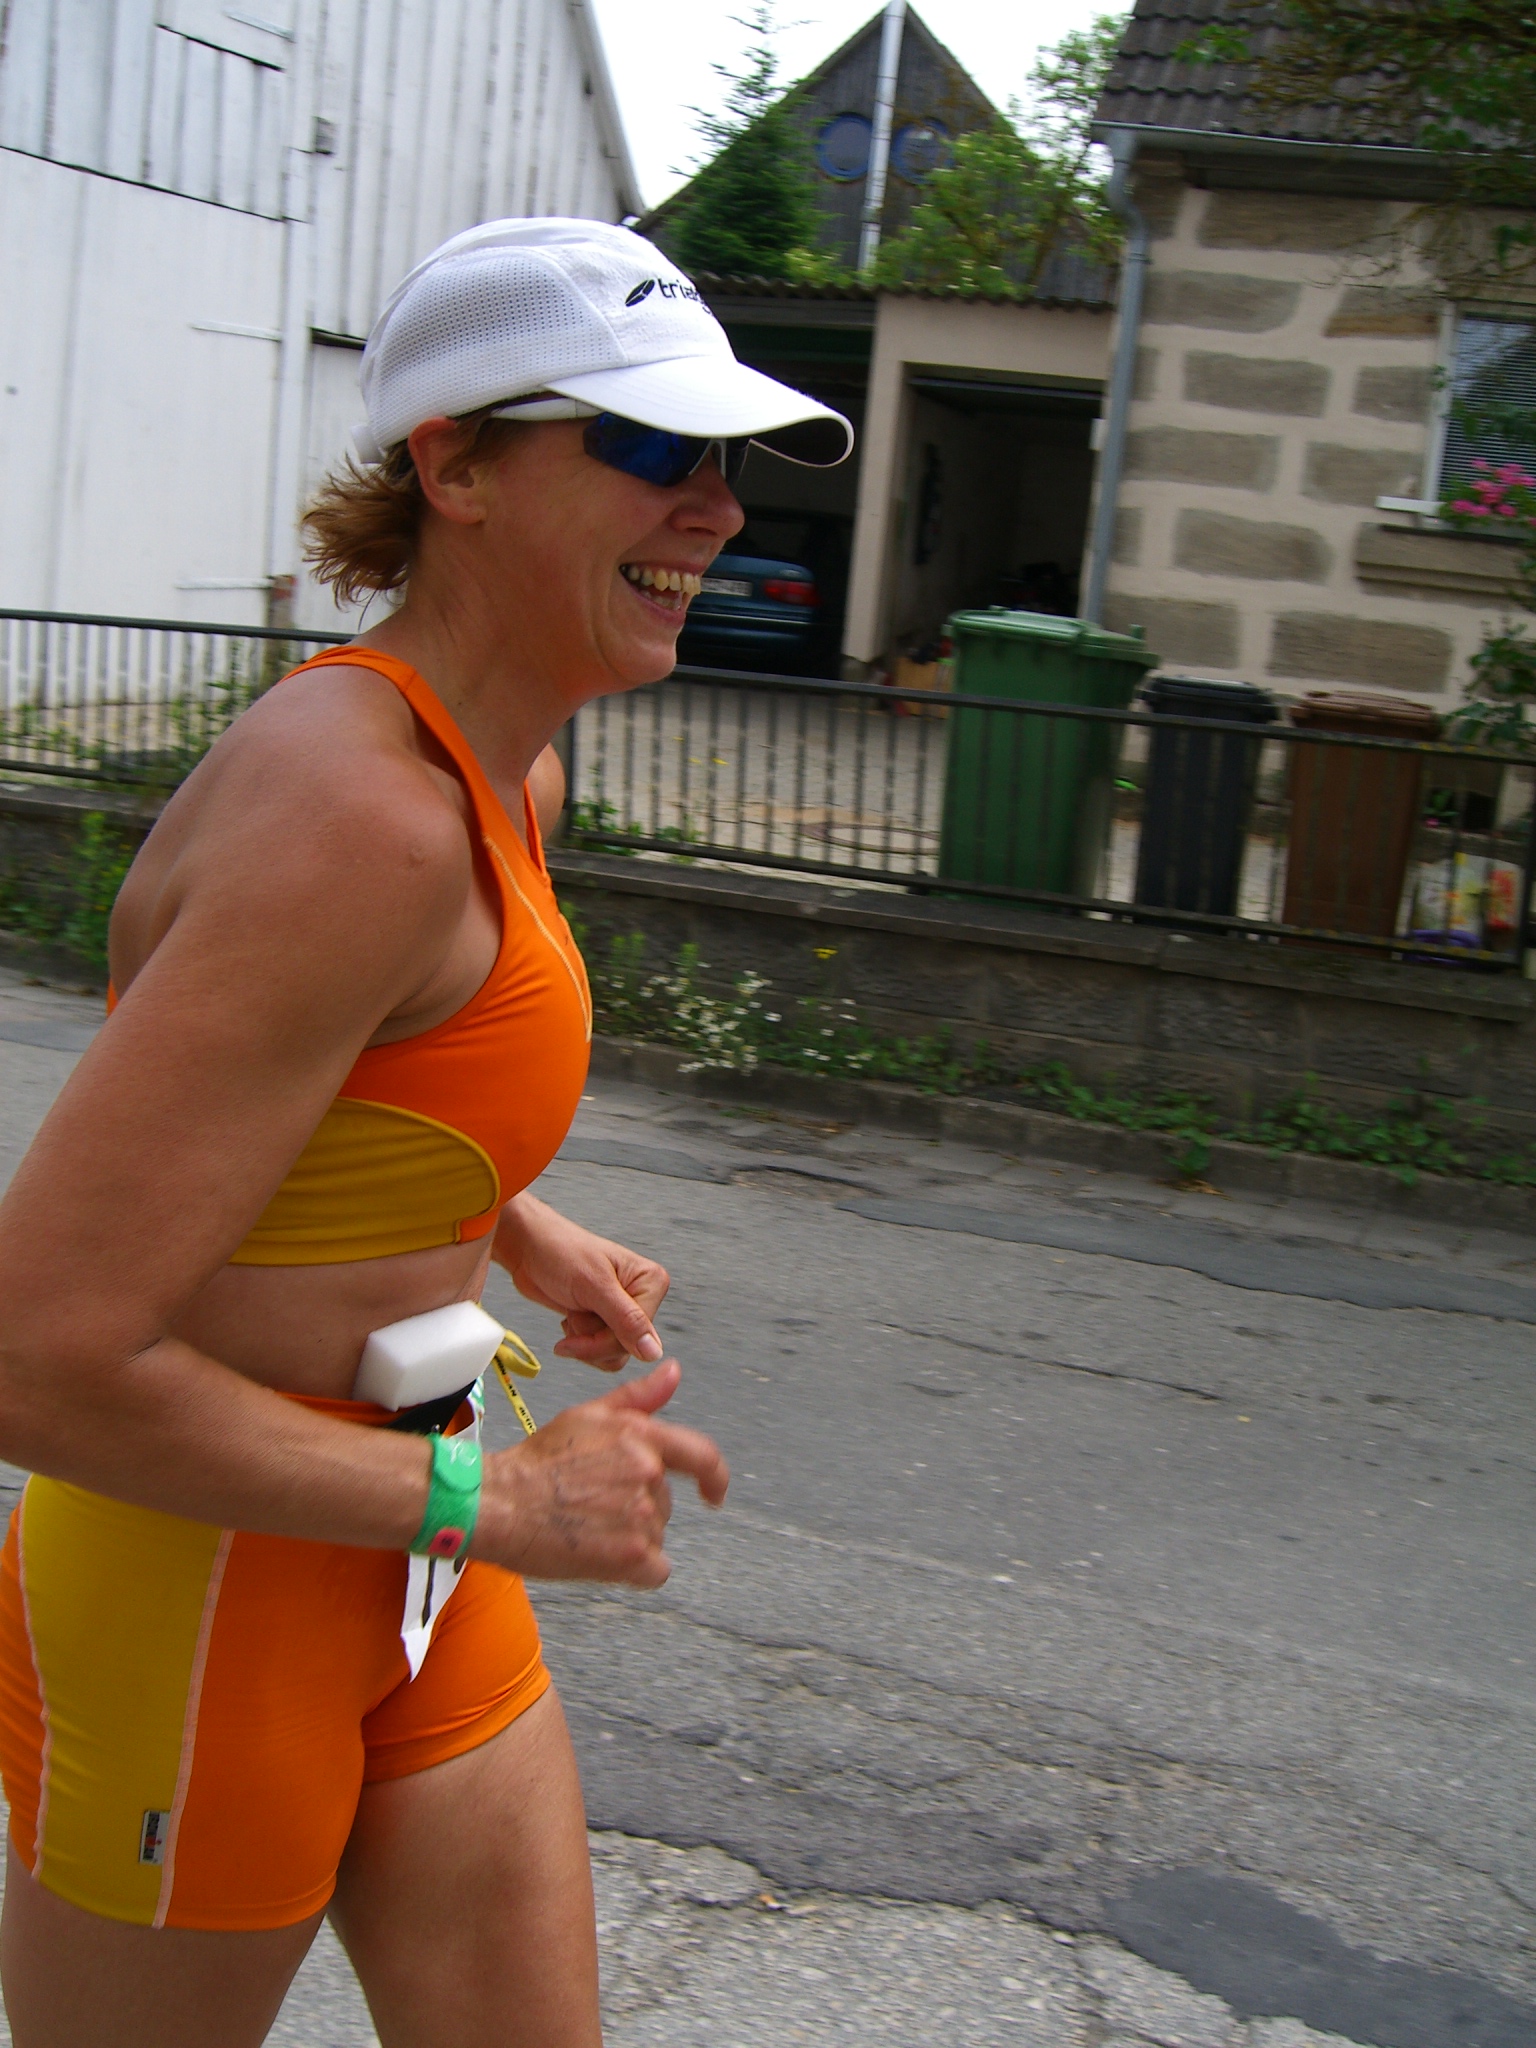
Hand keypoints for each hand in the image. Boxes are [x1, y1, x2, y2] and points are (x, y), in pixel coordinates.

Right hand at [478, 1360, 727, 1586]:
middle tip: (592, 1505)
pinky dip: (633, 1570)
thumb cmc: (536, 1463)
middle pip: (665, 1503)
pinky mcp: (632, 1555)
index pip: (702, 1456)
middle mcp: (647, 1473)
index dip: (714, 1477)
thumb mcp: (587, 1416)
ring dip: (628, 1537)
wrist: (499, 1505)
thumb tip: (672, 1371)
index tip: (713, 1493)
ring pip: (655, 1535)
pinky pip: (653, 1570)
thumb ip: (639, 1398)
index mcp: (641, 1436)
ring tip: (586, 1526)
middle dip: (636, 1507)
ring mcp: (642, 1515)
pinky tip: (599, 1555)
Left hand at [493, 1192, 669, 1369]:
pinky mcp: (604, 1322)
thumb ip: (626, 1320)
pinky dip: (579, 1343)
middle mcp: (641, 1298)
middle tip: (573, 1312)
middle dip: (592, 1338)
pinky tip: (571, 1317)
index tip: (577, 1326)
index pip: (639, 1335)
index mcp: (650, 1282)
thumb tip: (654, 1352)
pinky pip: (600, 1353)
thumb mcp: (594, 1285)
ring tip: (573, 1310)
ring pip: (612, 1354)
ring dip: (584, 1340)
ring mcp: (622, 1312)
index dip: (605, 1340)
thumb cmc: (559, 1252)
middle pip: (626, 1348)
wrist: (529, 1250)